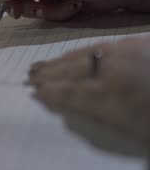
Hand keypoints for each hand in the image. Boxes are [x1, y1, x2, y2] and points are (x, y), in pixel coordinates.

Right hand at [28, 35, 149, 143]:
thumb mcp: (132, 127)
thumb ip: (103, 114)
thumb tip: (77, 104)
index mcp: (112, 93)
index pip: (72, 92)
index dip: (52, 93)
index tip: (35, 93)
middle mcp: (114, 67)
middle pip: (74, 69)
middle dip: (50, 73)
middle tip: (30, 76)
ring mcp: (127, 50)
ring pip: (86, 53)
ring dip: (64, 60)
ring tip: (45, 65)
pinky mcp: (139, 42)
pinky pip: (105, 44)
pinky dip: (86, 51)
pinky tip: (78, 53)